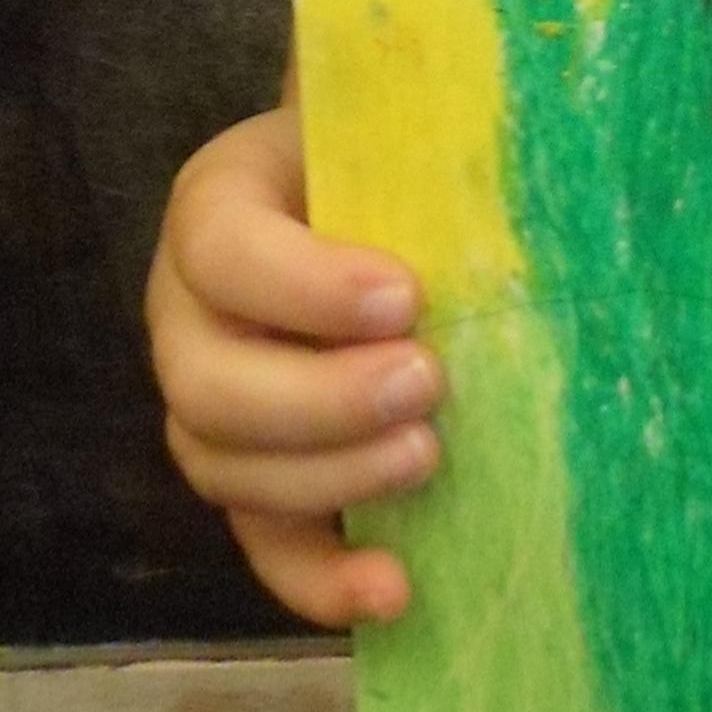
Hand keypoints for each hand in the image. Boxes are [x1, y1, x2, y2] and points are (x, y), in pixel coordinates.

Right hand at [144, 99, 444, 627]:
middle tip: (429, 383)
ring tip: (430, 459)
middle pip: (207, 383)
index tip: (407, 296)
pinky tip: (394, 590)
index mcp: (218, 204)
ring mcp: (211, 402)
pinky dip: (321, 581)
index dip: (304, 287)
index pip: (223, 249)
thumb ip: (427, 132)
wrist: (390, 193)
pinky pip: (263, 544)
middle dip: (320, 400)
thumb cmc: (401, 153)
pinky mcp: (253, 478)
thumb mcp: (400, 124)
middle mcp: (188, 311)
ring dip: (330, 479)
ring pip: (225, 468)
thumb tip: (523, 121)